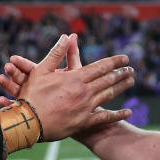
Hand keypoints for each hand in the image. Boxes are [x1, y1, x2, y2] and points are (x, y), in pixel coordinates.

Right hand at [0, 33, 134, 139]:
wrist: (28, 123)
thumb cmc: (31, 95)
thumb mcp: (41, 70)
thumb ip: (56, 53)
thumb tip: (67, 36)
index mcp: (75, 78)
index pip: (101, 66)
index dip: (115, 61)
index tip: (125, 58)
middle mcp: (84, 92)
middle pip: (108, 80)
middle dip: (121, 73)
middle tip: (131, 69)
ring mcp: (86, 108)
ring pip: (109, 95)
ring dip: (121, 87)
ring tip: (130, 81)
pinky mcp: (84, 123)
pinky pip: (104, 118)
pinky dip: (118, 115)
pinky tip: (128, 112)